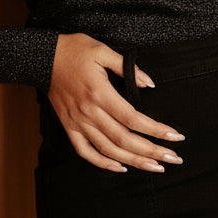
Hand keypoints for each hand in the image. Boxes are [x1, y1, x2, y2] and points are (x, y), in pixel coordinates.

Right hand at [48, 32, 184, 172]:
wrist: (42, 57)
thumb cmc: (74, 50)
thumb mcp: (102, 50)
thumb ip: (128, 68)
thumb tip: (149, 85)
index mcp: (99, 93)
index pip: (133, 118)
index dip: (156, 130)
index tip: (175, 137)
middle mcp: (89, 112)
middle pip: (124, 139)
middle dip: (151, 151)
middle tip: (173, 158)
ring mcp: (77, 122)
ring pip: (108, 150)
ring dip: (134, 161)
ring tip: (155, 166)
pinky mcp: (69, 126)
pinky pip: (85, 152)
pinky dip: (103, 163)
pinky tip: (121, 167)